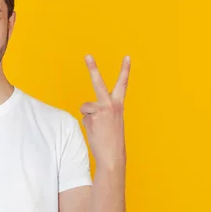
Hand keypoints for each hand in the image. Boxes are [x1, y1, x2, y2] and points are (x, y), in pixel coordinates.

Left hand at [80, 55, 130, 171]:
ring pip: (85, 106)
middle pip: (98, 83)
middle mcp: (111, 105)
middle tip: (87, 55)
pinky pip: (83, 116)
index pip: (123, 85)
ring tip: (98, 128)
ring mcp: (100, 111)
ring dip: (88, 116)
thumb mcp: (111, 121)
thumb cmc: (111, 139)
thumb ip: (102, 110)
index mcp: (119, 105)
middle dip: (93, 68)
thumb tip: (87, 110)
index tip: (127, 57)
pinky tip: (95, 131)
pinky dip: (87, 123)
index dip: (125, 70)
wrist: (112, 155)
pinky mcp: (91, 118)